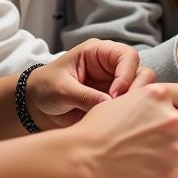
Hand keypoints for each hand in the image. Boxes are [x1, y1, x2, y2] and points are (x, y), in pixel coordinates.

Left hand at [27, 39, 155, 128]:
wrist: (35, 106)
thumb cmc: (45, 87)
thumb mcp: (62, 89)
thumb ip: (85, 96)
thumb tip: (110, 104)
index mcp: (99, 53)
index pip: (127, 56)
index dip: (127, 74)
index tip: (114, 95)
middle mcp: (112, 67)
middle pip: (141, 72)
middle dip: (138, 90)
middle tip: (124, 108)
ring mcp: (115, 85)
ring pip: (142, 90)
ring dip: (136, 103)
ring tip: (121, 118)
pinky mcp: (115, 102)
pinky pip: (132, 106)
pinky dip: (131, 114)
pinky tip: (119, 124)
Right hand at [63, 83, 177, 177]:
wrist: (81, 159)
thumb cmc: (91, 134)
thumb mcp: (120, 102)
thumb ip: (144, 105)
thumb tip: (150, 114)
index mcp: (158, 96)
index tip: (173, 120)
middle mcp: (170, 119)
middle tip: (163, 147)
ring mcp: (173, 148)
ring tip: (160, 168)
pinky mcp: (168, 176)